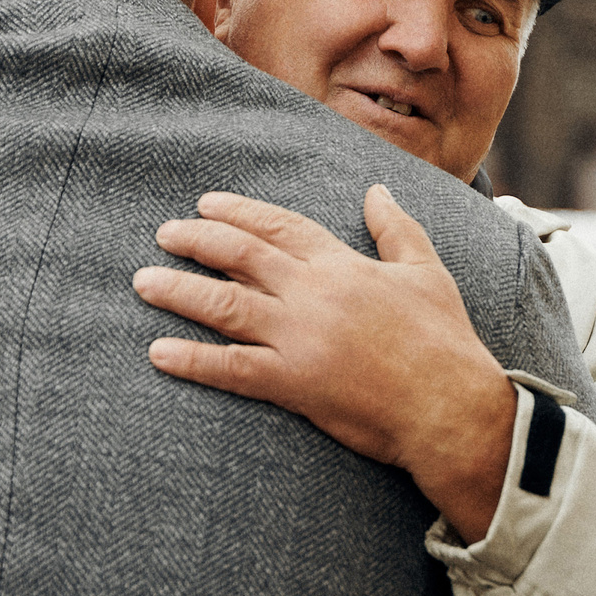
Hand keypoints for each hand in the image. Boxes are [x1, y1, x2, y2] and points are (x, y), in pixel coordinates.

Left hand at [135, 186, 517, 542]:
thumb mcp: (426, 271)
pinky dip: (192, 359)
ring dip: (179, 291)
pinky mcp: (293, 382)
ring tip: (144, 281)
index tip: (205, 205)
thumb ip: (396, 228)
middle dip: (196, 241)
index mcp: (342, 264)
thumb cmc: (444, 341)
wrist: (451, 406)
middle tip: (164, 235)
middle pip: (240, 256)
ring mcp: (299, 337)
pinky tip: (158, 352)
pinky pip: (230, 367)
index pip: (279, 226)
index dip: (238, 213)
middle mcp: (313, 292)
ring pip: (224, 304)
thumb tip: (377, 190)